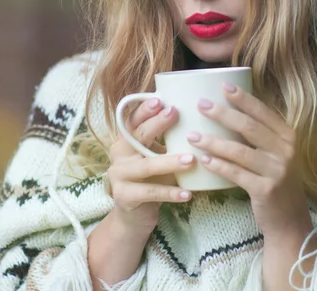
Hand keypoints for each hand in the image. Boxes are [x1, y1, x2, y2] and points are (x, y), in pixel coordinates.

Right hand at [107, 98, 194, 231]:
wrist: (134, 216)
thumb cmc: (151, 180)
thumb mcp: (155, 157)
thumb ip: (166, 141)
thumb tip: (199, 120)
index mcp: (125, 140)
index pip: (132, 120)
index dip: (144, 110)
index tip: (160, 100)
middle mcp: (118, 154)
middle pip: (137, 136)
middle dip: (156, 124)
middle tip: (175, 113)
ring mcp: (118, 175)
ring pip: (146, 166)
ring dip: (169, 162)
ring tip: (191, 159)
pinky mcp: (124, 196)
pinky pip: (150, 192)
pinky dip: (170, 193)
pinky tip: (188, 193)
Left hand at [187, 83, 312, 237]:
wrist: (289, 219)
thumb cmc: (275, 179)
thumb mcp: (275, 153)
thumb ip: (258, 134)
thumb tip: (225, 109)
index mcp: (287, 136)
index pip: (262, 111)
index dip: (242, 98)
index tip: (223, 85)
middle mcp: (285, 151)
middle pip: (249, 127)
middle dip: (223, 114)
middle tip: (201, 104)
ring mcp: (277, 171)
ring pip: (239, 150)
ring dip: (213, 141)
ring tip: (192, 135)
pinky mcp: (265, 190)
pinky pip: (236, 174)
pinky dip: (218, 165)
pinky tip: (203, 159)